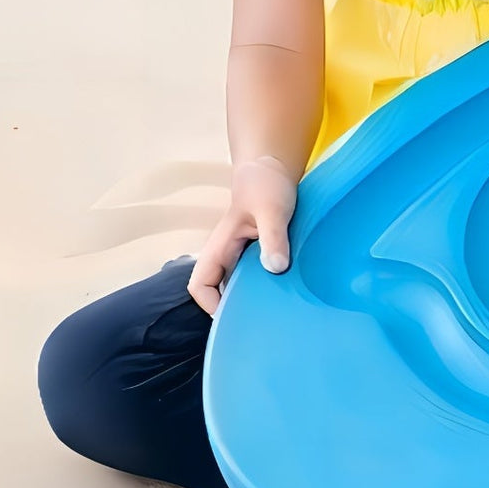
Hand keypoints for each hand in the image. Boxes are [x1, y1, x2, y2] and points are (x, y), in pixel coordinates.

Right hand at [187, 155, 299, 316]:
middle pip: (220, 292)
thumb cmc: (267, 186)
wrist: (274, 168)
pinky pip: (258, 276)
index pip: (200, 285)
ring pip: (240, 286)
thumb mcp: (272, 209)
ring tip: (277, 308)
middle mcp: (228, 255)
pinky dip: (268, 284)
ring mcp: (243, 255)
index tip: (235, 316)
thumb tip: (275, 268)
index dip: (210, 304)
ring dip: (254, 297)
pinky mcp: (261, 253)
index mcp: (220, 247)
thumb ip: (273, 236)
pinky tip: (288, 289)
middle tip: (263, 320)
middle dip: (236, 308)